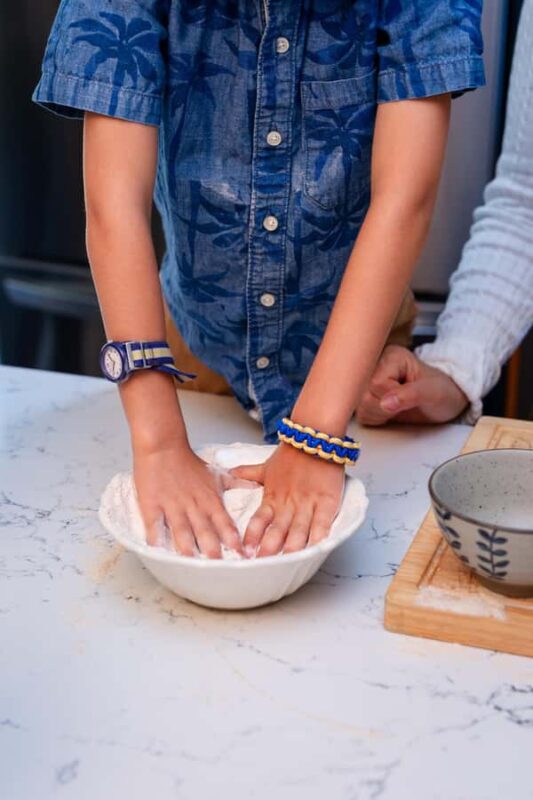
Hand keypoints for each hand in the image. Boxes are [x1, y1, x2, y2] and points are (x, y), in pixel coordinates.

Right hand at [133, 442, 251, 557]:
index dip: (234, 541)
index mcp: (210, 500)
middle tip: (220, 569)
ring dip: (187, 549)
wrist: (163, 446)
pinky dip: (156, 539)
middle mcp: (194, 506)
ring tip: (192, 566)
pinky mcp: (152, 505)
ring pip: (182, 532)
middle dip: (213, 551)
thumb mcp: (216, 473)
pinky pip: (155, 525)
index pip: (225, 524)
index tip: (242, 556)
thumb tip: (255, 487)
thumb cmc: (188, 462)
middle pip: (205, 532)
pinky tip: (158, 552)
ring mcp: (173, 507)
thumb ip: (236, 483)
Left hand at [230, 443, 344, 556]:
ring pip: (299, 531)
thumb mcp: (266, 466)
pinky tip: (316, 550)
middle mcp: (288, 504)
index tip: (245, 552)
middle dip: (270, 550)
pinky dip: (320, 537)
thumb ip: (247, 473)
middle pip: (277, 531)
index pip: (259, 521)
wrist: (315, 436)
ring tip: (287, 564)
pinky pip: (323, 523)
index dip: (252, 537)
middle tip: (262, 566)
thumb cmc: (291, 454)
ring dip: (292, 548)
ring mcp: (308, 504)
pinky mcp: (327, 502)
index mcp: (272, 498)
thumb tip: (228, 472)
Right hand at [357, 345, 468, 425]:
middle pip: (363, 395)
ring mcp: (369, 381)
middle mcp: (376, 366)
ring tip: (398, 408)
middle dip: (384, 408)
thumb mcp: (433, 393)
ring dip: (379, 415)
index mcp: (391, 357)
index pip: (376, 383)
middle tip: (403, 405)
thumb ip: (410, 395)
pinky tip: (389, 412)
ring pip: (359, 405)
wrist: (445, 402)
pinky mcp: (366, 395)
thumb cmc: (443, 392)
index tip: (408, 399)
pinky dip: (375, 419)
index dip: (391, 398)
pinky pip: (360, 413)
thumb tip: (386, 403)